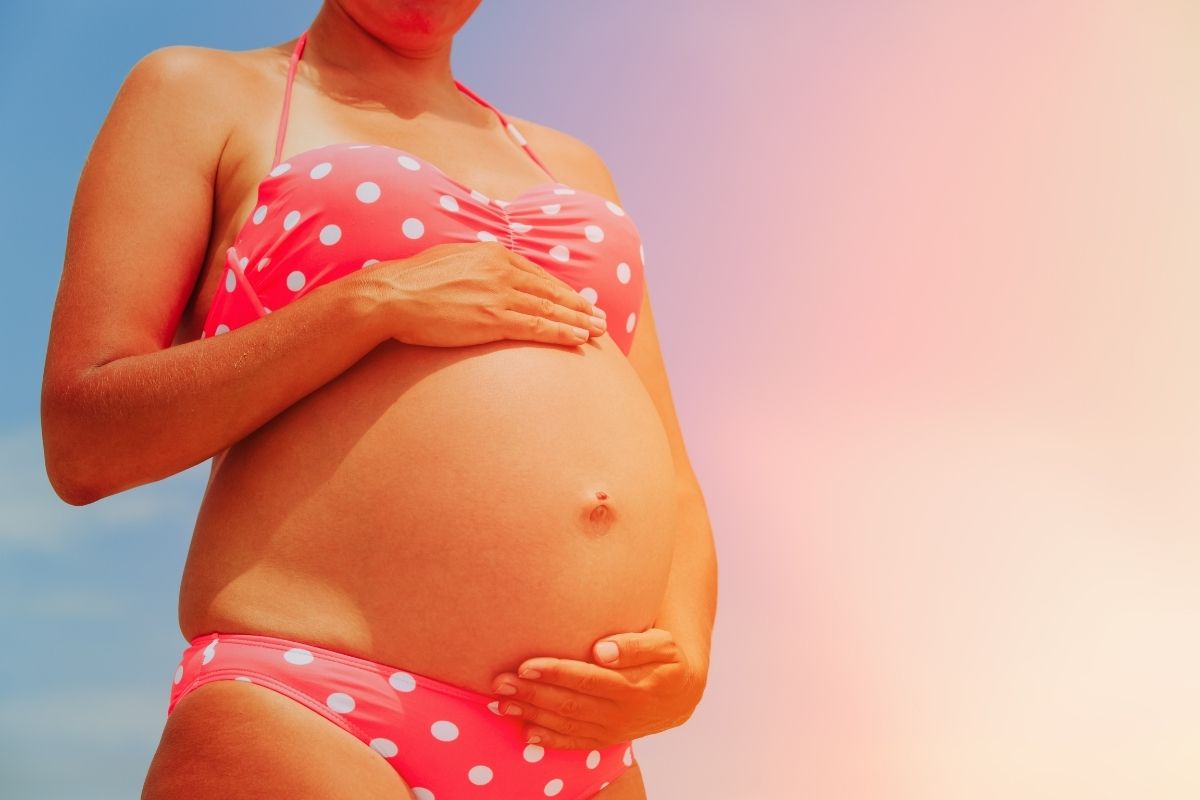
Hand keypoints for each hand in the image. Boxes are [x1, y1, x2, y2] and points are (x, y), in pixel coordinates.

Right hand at [358, 240, 606, 346]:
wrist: (391, 296)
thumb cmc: (411, 282)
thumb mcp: (448, 260)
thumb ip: (472, 266)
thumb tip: (479, 274)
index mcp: (492, 253)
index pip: (536, 274)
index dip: (560, 290)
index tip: (576, 301)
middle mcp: (502, 270)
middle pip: (550, 290)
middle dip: (578, 305)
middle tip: (600, 317)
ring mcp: (500, 294)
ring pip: (550, 309)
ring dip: (578, 321)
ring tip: (598, 330)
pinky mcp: (494, 319)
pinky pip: (538, 327)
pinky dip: (562, 332)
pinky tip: (579, 339)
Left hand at [489, 627, 703, 749]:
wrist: (683, 695)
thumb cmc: (668, 660)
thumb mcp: (664, 644)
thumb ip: (635, 644)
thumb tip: (601, 650)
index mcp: (633, 687)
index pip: (587, 679)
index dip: (555, 672)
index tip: (526, 665)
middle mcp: (620, 713)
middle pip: (569, 703)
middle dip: (532, 695)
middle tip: (500, 683)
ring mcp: (612, 730)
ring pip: (567, 724)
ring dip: (532, 715)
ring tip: (502, 705)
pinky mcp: (607, 740)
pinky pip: (575, 743)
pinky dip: (550, 740)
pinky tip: (526, 733)